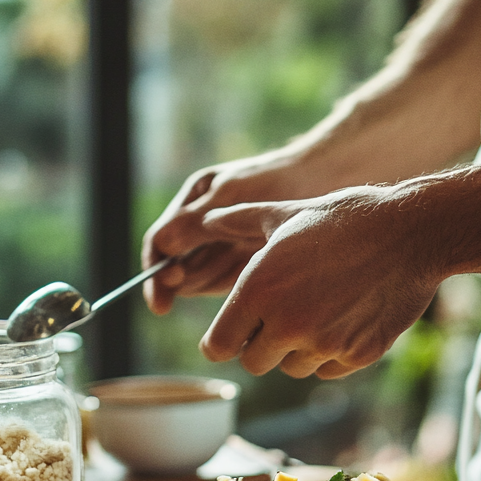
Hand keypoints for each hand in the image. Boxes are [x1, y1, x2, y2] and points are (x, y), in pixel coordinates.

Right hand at [141, 151, 313, 314]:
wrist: (324, 178)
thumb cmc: (278, 179)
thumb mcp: (234, 195)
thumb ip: (196, 220)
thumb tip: (161, 245)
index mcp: (193, 203)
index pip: (160, 242)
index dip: (156, 270)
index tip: (163, 293)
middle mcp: (203, 226)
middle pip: (176, 266)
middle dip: (176, 284)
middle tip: (178, 301)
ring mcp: (223, 247)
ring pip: (198, 280)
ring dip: (203, 289)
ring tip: (221, 294)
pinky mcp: (244, 266)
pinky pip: (224, 287)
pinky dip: (226, 296)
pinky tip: (241, 298)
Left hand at [197, 187, 442, 378]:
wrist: (413, 233)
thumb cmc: (345, 218)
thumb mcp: (287, 213)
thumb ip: (239, 220)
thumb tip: (205, 219)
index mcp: (259, 289)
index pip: (217, 346)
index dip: (220, 341)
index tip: (230, 334)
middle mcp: (287, 323)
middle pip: (252, 362)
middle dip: (259, 343)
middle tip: (277, 315)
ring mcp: (325, 344)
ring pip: (290, 367)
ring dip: (295, 348)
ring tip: (316, 309)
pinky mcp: (358, 356)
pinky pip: (326, 369)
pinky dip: (328, 353)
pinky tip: (342, 318)